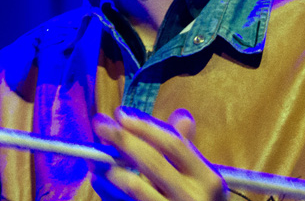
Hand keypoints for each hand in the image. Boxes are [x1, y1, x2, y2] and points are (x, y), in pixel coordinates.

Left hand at [91, 107, 228, 200]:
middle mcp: (192, 198)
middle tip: (99, 124)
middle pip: (152, 161)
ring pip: (135, 186)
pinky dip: (108, 191)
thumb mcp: (200, 178)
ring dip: (110, 167)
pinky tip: (99, 179)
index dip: (145, 126)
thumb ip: (186, 149)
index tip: (120, 114)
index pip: (173, 144)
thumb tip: (181, 116)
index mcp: (208, 179)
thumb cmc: (195, 200)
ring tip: (96, 156)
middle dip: (122, 139)